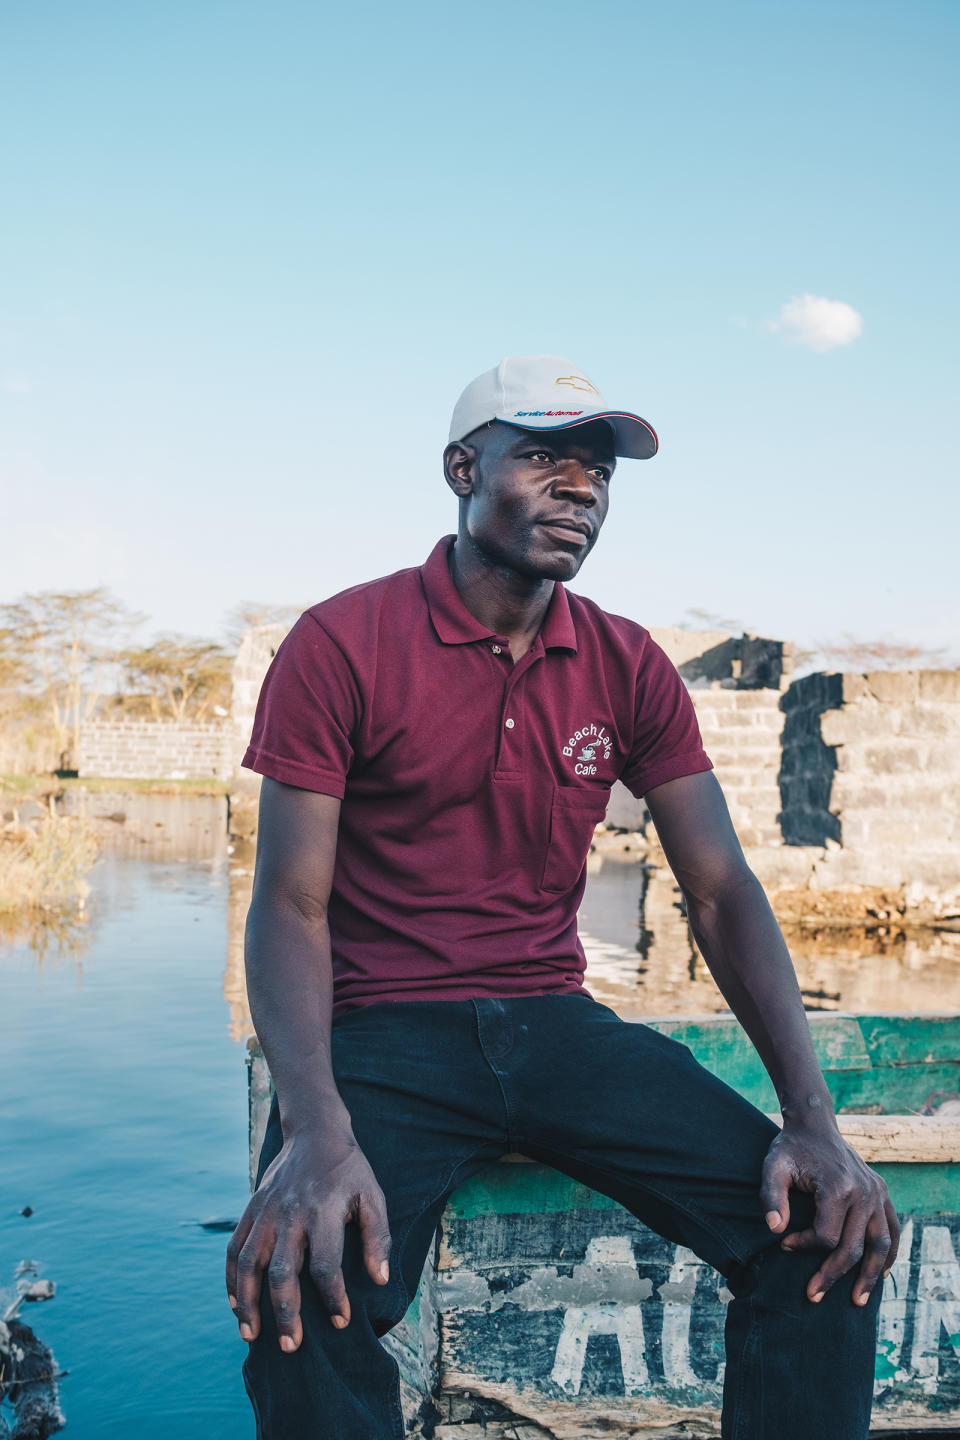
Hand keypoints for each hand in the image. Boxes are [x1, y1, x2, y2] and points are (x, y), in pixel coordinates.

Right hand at [225, 1126, 390, 1351]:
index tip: (340, 1322)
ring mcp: (266, 1212)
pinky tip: (236, 1304)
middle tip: (291, 1346)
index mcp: (324, 1212)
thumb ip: (378, 1237)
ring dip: (249, 1303)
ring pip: (249, 1264)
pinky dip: (231, 1278)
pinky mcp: (251, 1209)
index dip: (333, 1298)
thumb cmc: (349, 1171)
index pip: (325, 1265)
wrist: (315, 1132)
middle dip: (285, 1313)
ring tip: (252, 1336)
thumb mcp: (372, 1196)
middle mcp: (290, 1214)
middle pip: (282, 1272)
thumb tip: (379, 1279)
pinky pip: (234, 1248)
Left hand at [760, 1121, 898, 1305]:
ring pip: (881, 1245)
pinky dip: (888, 1254)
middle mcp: (864, 1192)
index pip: (826, 1237)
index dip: (803, 1247)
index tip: (784, 1244)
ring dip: (871, 1276)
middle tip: (813, 1296)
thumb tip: (775, 1230)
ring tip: (857, 1300)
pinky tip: (881, 1274)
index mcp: (839, 1188)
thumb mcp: (773, 1166)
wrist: (815, 1124)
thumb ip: (771, 1196)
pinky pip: (892, 1229)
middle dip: (832, 1275)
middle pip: (853, 1248)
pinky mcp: (881, 1192)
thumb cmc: (790, 1148)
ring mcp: (877, 1193)